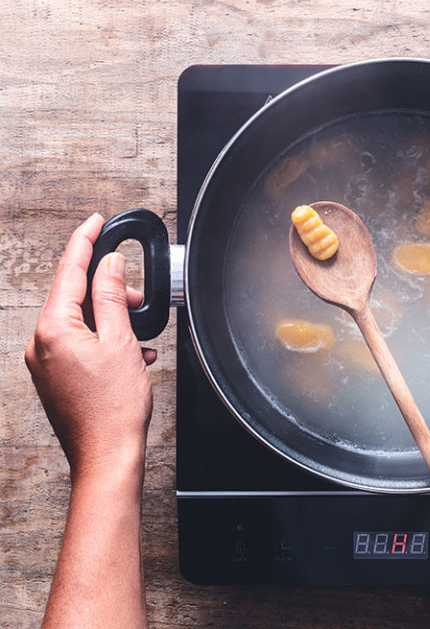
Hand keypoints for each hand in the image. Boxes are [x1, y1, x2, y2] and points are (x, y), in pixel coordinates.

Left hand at [25, 213, 155, 481]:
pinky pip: (81, 343)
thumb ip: (111, 297)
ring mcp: (47, 362)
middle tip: (138, 298)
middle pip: (75, 296)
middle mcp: (42, 344)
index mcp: (54, 329)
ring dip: (111, 318)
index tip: (97, 222)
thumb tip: (109, 265)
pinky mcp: (57, 376)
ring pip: (81, 320)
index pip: (69, 271)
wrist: (107, 455)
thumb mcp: (121, 341)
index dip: (85, 241)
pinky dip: (106, 340)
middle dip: (109, 290)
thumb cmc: (114, 406)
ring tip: (139, 332)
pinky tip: (130, 352)